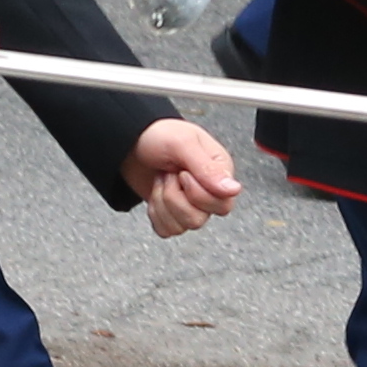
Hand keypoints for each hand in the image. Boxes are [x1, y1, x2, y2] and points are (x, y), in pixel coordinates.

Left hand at [127, 119, 241, 235]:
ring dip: (162, 202)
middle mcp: (209, 191)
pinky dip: (155, 213)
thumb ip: (208, 168)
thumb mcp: (183, 144)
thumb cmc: (160, 136)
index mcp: (220, 172)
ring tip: (161, 180)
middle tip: (168, 175)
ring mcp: (191, 205)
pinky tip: (156, 193)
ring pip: (182, 227)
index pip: (223, 204)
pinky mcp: (172, 214)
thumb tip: (234, 190)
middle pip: (200, 220)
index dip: (197, 194)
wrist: (132, 142)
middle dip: (174, 198)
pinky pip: (167, 230)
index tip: (182, 173)